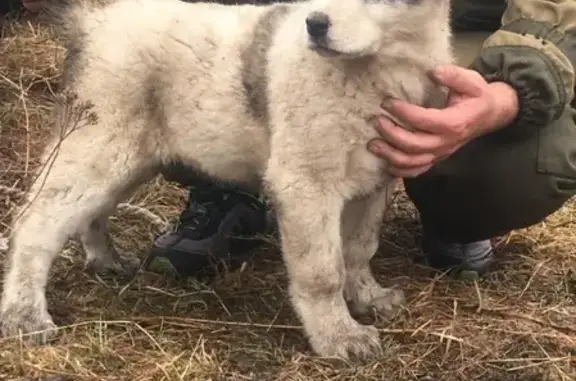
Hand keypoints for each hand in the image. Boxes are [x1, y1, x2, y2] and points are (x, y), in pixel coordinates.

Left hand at [368, 64, 519, 177]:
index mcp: (454, 122)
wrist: (491, 115)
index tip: (387, 102)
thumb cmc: (478, 96)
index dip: (403, 112)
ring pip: (412, 162)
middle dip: (391, 134)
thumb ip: (453, 75)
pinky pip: (417, 171)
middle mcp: (446, 142)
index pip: (423, 120)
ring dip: (390, 155)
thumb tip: (432, 71)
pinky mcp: (437, 159)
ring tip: (373, 144)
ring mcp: (441, 153)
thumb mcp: (471, 81)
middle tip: (376, 121)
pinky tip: (385, 164)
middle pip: (414, 145)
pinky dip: (400, 171)